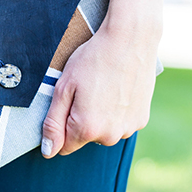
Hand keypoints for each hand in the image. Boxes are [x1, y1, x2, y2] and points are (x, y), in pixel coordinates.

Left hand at [40, 21, 158, 156]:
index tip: (69, 103)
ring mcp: (128, 129)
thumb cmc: (94, 59)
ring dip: (101, 117)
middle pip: (85, 139)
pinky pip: (121, 124)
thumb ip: (53, 123)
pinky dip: (118, 112)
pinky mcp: (142, 120)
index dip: (62, 125)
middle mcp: (110, 136)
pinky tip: (118, 91)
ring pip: (104, 132)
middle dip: (81, 120)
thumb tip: (49, 151)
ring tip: (104, 89)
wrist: (131, 39)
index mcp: (87, 129)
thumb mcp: (64, 88)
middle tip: (86, 91)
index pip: (64, 146)